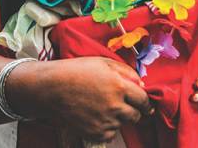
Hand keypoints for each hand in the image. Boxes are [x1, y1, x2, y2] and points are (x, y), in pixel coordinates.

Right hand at [8, 57, 151, 142]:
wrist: (52, 88)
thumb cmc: (77, 70)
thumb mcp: (103, 62)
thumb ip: (126, 71)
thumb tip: (141, 84)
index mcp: (119, 85)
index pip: (143, 99)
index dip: (145, 101)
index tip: (143, 103)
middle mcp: (115, 105)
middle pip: (136, 115)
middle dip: (133, 110)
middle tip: (123, 104)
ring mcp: (105, 121)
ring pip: (122, 124)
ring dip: (118, 117)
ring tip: (102, 105)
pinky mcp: (95, 133)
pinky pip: (110, 134)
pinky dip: (107, 127)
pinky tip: (96, 115)